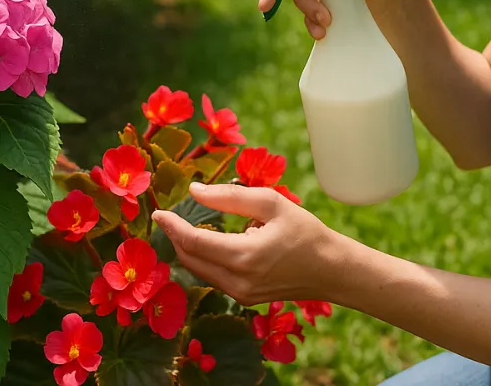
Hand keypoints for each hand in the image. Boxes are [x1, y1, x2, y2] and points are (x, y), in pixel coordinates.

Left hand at [151, 183, 344, 305]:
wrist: (332, 270)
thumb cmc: (305, 232)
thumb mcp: (271, 204)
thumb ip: (229, 197)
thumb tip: (194, 191)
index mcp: (244, 256)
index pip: (193, 241)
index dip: (172, 225)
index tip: (158, 212)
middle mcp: (237, 281)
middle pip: (190, 258)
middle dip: (176, 237)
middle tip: (171, 217)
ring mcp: (240, 294)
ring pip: (199, 270)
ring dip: (190, 248)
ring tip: (190, 227)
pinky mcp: (244, 299)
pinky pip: (214, 277)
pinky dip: (206, 259)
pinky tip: (215, 243)